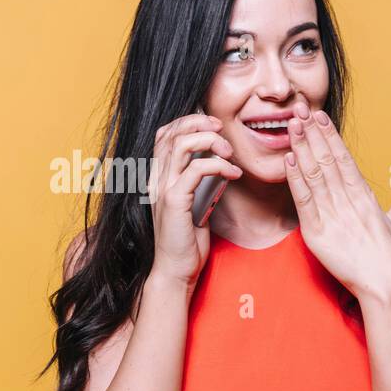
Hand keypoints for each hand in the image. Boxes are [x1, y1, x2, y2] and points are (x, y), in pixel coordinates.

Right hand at [146, 112, 240, 286]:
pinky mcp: (173, 201)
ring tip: (229, 152)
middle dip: (199, 122)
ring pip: (181, 145)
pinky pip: (195, 170)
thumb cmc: (188, 239)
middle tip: (223, 129)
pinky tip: (233, 174)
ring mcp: (162, 188)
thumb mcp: (197, 203)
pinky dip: (218, 166)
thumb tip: (220, 163)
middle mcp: (156, 178)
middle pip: (171, 132)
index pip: (166, 134)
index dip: (188, 121)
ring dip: (210, 140)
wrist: (176, 269)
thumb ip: (202, 182)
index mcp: (159, 176)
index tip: (214, 125)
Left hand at [283, 100, 390, 303]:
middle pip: (327, 160)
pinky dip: (295, 180)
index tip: (320, 118)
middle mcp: (349, 202)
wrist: (386, 285)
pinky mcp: (318, 234)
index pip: (345, 159)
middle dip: (312, 134)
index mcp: (366, 198)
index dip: (331, 137)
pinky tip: (288, 160)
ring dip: (301, 148)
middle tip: (299, 110)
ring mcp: (333, 216)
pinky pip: (304, 201)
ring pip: (314, 175)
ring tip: (292, 125)